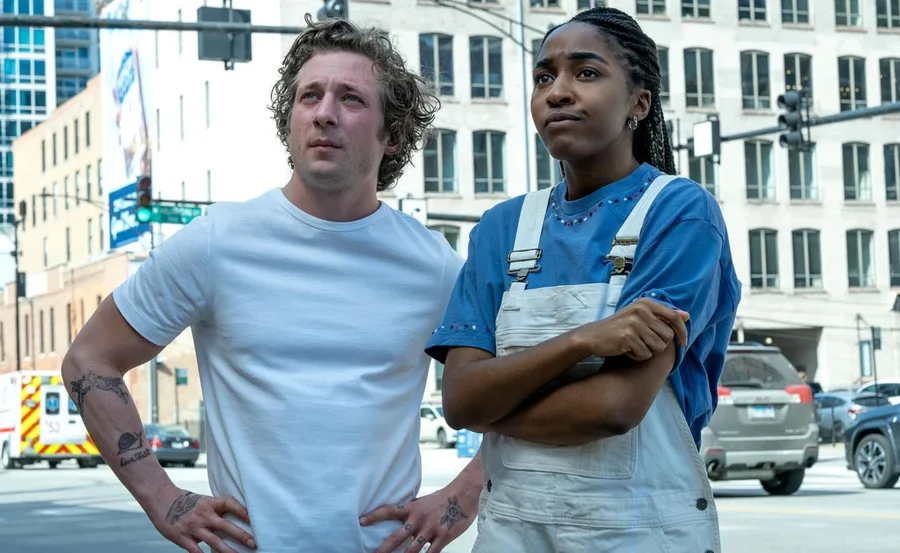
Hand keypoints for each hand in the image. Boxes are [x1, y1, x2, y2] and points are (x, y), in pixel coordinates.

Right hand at [147, 487, 255, 552]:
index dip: (242, 510)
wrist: (161, 499)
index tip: (254, 518)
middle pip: (226, 526)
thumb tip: (235, 518)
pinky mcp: (183, 538)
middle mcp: (203, 515)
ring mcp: (193, 527)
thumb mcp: (203, 501)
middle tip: (253, 543)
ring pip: (214, 541)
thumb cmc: (185, 501)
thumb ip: (216, 510)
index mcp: (210, 503)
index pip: (230, 504)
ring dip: (228, 551)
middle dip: (241, 535)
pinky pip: (196, 551)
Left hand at [360, 485, 477, 552]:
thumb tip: (400, 514)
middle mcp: (418, 519)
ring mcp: (430, 529)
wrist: (463, 494)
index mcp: (412, 508)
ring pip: (411, 550)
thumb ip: (412, 509)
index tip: (361, 521)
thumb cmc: (444, 498)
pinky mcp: (442, 537)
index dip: (374, 516)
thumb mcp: (424, 501)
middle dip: (383, 549)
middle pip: (396, 538)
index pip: (389, 511)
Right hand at [575, 298, 688, 360]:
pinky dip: (638, 356)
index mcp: (646, 303)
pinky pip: (645, 354)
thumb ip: (663, 315)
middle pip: (668, 336)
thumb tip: (687, 315)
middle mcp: (641, 311)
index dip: (682, 331)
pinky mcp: (628, 337)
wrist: (593, 335)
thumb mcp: (641, 315)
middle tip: (644, 342)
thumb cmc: (619, 327)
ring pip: (658, 347)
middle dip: (659, 344)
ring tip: (635, 345)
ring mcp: (634, 323)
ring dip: (648, 351)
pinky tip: (627, 350)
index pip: (674, 317)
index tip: (683, 342)